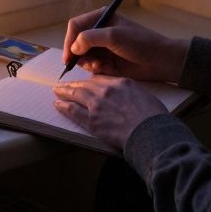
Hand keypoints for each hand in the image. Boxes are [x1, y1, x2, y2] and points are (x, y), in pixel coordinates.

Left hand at [53, 76, 169, 150]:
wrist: (150, 132)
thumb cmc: (154, 117)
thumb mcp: (144, 96)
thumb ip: (130, 93)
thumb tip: (126, 96)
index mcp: (121, 83)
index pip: (100, 78)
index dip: (90, 80)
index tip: (85, 81)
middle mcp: (106, 90)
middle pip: (85, 84)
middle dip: (73, 84)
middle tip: (64, 84)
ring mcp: (97, 105)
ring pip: (76, 94)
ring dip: (64, 92)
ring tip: (57, 91)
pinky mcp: (92, 120)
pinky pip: (73, 111)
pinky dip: (64, 106)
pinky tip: (58, 104)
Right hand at [62, 9, 189, 82]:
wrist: (160, 61)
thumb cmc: (141, 43)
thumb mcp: (114, 36)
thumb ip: (90, 38)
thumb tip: (73, 48)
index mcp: (102, 18)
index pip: (76, 26)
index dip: (69, 40)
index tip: (69, 55)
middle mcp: (99, 31)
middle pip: (76, 42)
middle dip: (78, 54)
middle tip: (85, 63)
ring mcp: (102, 47)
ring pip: (82, 56)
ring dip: (87, 62)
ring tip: (100, 66)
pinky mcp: (106, 61)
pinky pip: (91, 66)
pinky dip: (95, 69)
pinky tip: (106, 69)